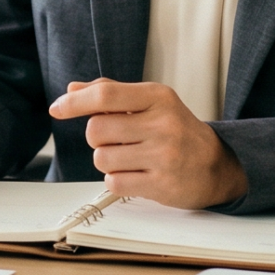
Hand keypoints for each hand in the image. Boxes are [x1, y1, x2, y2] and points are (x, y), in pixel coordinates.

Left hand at [50, 78, 247, 208]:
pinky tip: (136, 174)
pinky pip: (114, 182)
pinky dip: (117, 180)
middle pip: (95, 130)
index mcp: (158, 97)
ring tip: (130, 158)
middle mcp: (162, 124)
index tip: (57, 108)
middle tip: (117, 140)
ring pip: (101, 158)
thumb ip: (111, 94)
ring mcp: (163, 156)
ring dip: (107, 160)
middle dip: (97, 138)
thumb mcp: (151, 103)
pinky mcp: (162, 185)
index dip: (75, 103)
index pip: (105, 96)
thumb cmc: (177, 131)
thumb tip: (71, 90)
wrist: (217, 166)